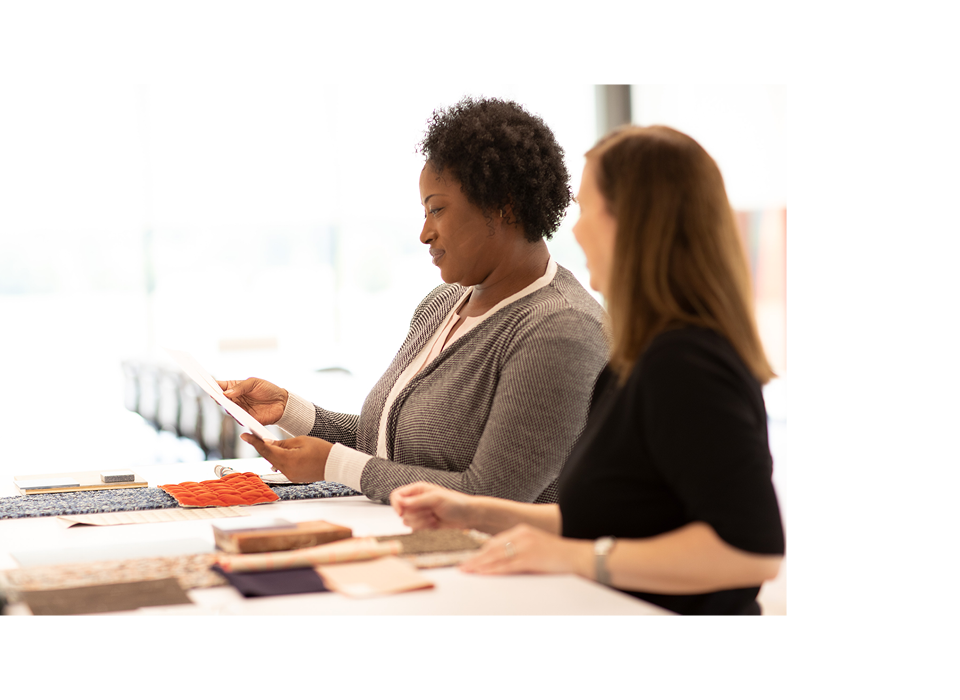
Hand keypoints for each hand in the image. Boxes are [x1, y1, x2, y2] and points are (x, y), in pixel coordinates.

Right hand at [218, 378, 288, 425]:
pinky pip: (238, 420)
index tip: (206, 385)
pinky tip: (237, 414)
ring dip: (227, 408)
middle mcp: (235, 399)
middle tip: (215, 396)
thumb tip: (226, 393)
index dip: (212, 386)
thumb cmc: (268, 389)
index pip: (220, 386)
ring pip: (228, 410)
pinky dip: (237, 417)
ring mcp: (240, 410)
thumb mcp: (254, 383)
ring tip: (226, 404)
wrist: (283, 402)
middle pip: (221, 400)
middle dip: (218, 398)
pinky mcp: (247, 419)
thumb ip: (240, 387)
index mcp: (234, 388)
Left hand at [240, 433, 331, 482]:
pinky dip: (277, 459)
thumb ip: (281, 443)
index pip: (266, 449)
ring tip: (263, 443)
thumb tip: (267, 443)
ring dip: (269, 453)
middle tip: (250, 436)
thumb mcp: (300, 441)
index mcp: (288, 459)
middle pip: (268, 457)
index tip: (244, 435)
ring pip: (274, 462)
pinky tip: (276, 452)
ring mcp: (290, 476)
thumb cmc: (320, 450)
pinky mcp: (294, 478)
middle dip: (259, 446)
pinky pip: (281, 467)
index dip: (254, 441)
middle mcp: (286, 470)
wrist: (334, 464)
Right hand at [390, 482, 477, 530]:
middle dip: (416, 514)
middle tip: (430, 511)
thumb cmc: (455, 503)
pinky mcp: (423, 524)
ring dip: (421, 522)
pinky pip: (415, 529)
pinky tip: (435, 523)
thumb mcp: (436, 498)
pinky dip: (424, 528)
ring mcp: (419, 513)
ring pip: (407, 522)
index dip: (396, 505)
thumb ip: (417, 500)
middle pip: (401, 512)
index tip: (402, 513)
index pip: (396, 496)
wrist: (467, 516)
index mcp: (417, 490)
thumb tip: (401, 502)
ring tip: (434, 516)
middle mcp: (416, 501)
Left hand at [459, 524, 592, 577]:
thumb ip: (519, 551)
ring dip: (480, 565)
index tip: (469, 559)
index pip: (496, 542)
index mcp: (522, 531)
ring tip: (467, 571)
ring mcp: (526, 545)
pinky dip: (493, 570)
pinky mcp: (531, 557)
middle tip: (462, 566)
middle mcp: (522, 535)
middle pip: (492, 548)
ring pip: (497, 556)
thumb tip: (501, 562)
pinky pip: (507, 565)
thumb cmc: (558, 556)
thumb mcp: (536, 548)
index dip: (480, 551)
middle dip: (476, 558)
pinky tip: (484, 574)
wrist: (579, 556)